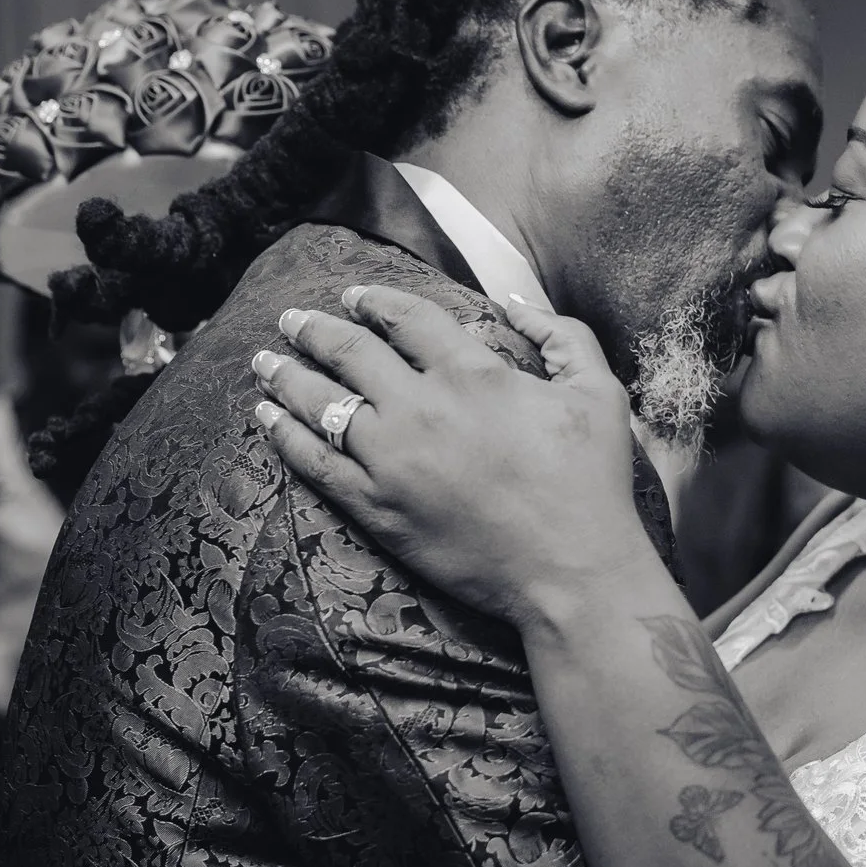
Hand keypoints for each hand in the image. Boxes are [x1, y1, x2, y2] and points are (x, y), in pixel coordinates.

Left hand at [249, 284, 660, 628]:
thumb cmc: (591, 483)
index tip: (354, 296)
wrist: (570, 570)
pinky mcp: (376, 506)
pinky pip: (314, 462)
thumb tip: (513, 301)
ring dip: (287, 375)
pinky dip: (284, 435)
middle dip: (314, 329)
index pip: (406, 318)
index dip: (374, 301)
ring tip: (265, 361)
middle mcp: (420, 406)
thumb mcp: (599, 392)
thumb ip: (562, 335)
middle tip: (292, 320)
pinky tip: (266, 419)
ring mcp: (390, 458)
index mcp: (472, 372)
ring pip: (321, 402)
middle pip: (350, 352)